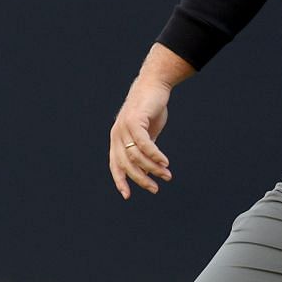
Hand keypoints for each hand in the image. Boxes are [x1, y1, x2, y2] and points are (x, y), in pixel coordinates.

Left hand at [109, 77, 172, 199]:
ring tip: (166, 175)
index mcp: (116, 139)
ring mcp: (124, 127)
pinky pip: (144, 144)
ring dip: (153, 168)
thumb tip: (149, 167)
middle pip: (126, 164)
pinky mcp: (135, 120)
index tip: (127, 196)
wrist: (154, 85)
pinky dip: (155, 155)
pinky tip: (164, 162)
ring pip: (137, 156)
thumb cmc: (150, 110)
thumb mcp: (146, 132)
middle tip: (155, 189)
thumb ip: (144, 149)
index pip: (115, 166)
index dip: (120, 181)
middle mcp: (116, 134)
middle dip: (141, 179)